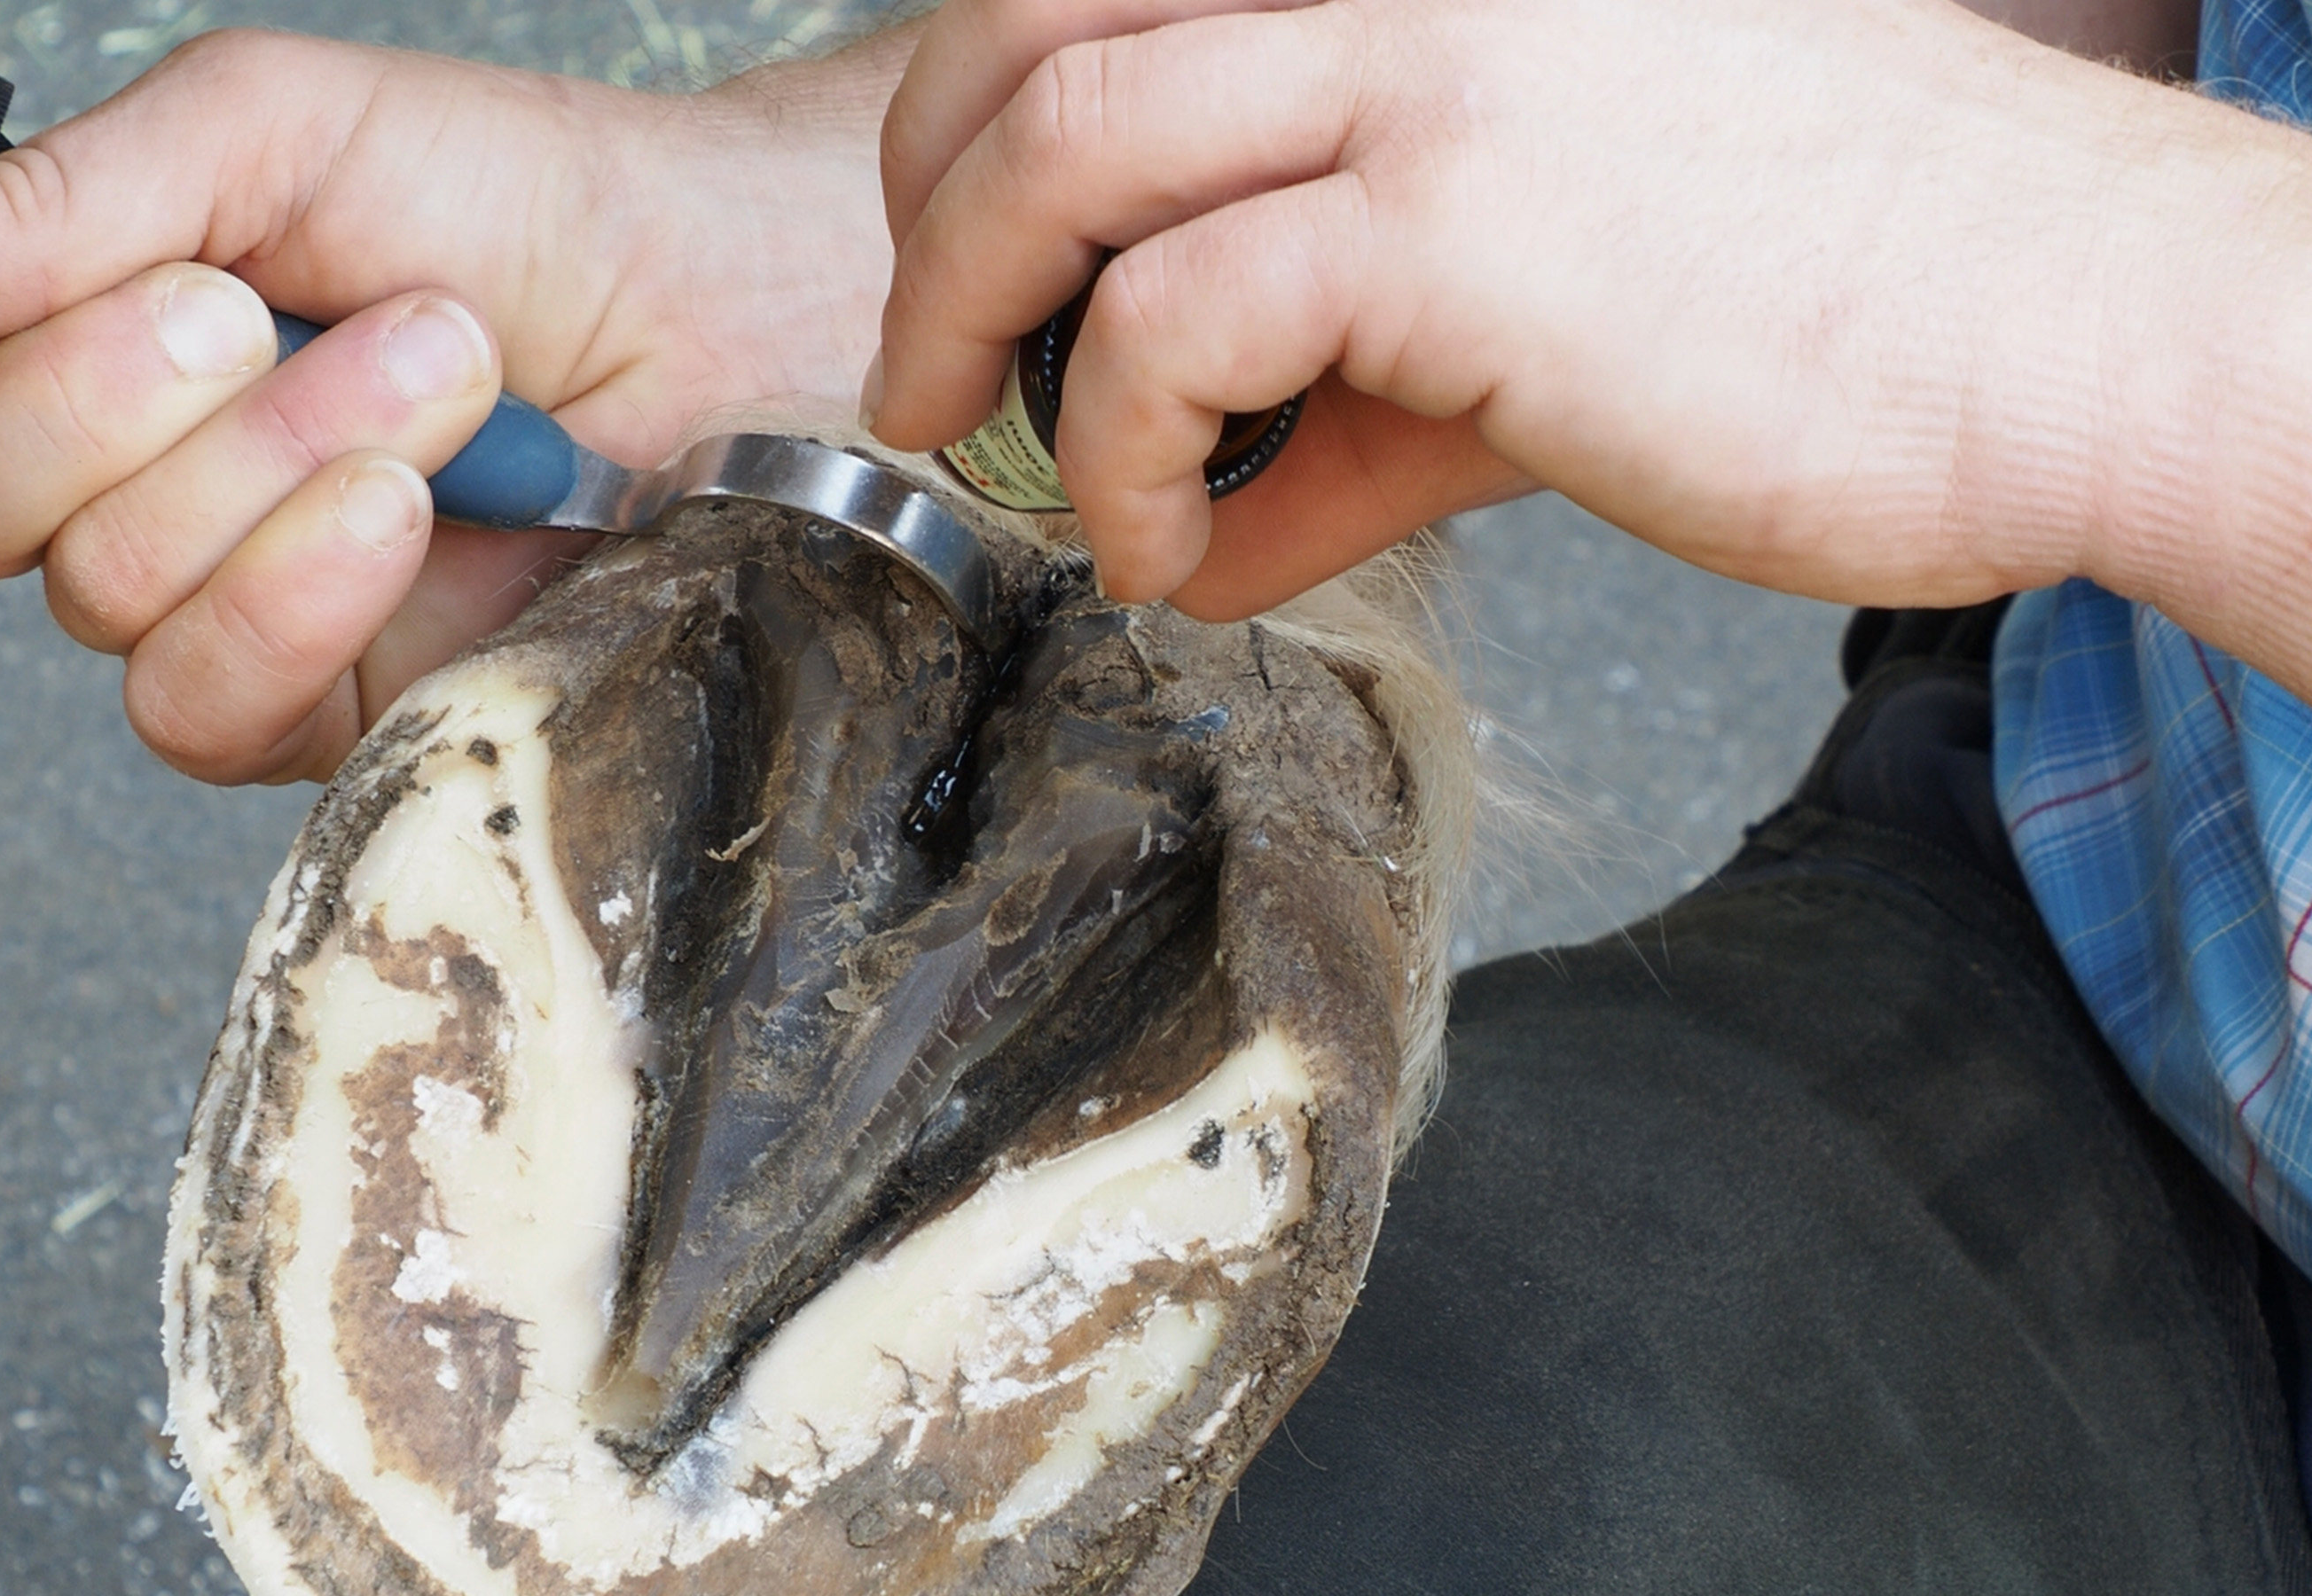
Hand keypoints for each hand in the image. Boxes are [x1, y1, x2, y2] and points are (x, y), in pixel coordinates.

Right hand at [0, 28, 904, 782]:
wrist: (712, 321)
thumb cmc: (514, 208)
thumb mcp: (283, 136)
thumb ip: (63, 199)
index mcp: (64, 301)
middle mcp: (104, 464)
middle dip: (100, 392)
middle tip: (259, 308)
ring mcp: (203, 596)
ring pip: (92, 592)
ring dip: (260, 467)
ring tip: (430, 373)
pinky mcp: (309, 704)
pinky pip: (201, 694)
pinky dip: (296, 587)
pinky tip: (401, 512)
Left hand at [863, 0, 2311, 653]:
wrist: (2072, 334)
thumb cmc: (1839, 302)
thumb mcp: (1539, 305)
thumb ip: (1355, 387)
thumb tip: (1217, 518)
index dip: (983, 100)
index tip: (966, 243)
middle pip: (1032, 22)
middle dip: (931, 204)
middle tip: (927, 362)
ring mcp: (1425, 63)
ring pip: (1061, 150)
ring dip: (971, 326)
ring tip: (995, 461)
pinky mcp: (1453, 219)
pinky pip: (1168, 330)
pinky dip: (1116, 463)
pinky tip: (1173, 562)